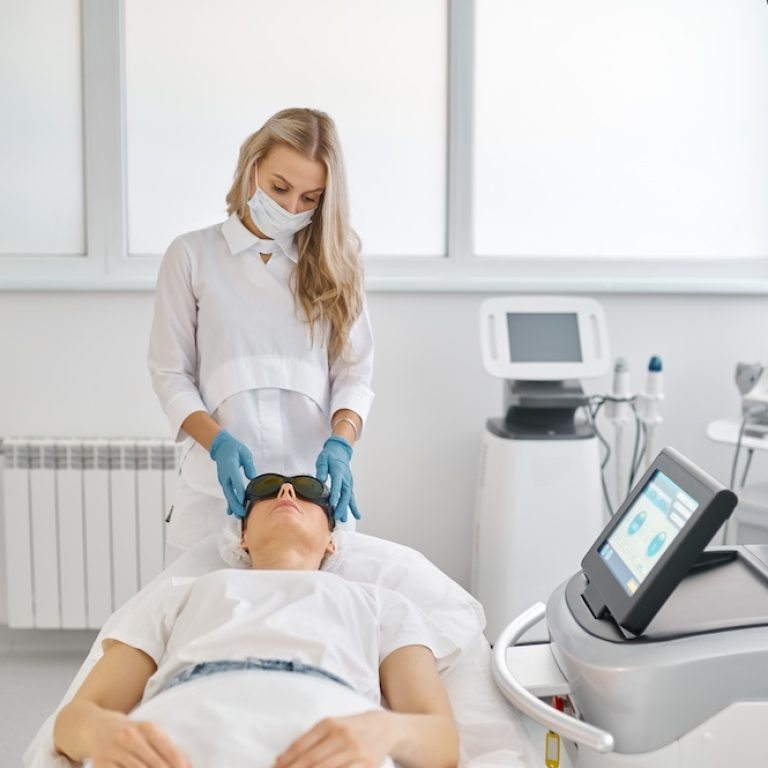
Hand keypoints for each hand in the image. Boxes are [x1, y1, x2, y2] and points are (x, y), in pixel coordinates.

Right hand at [89, 713, 189, 767]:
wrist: (95, 726)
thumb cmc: (129, 731)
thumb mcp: (146, 730)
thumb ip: (163, 745)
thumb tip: (185, 764)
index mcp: (147, 728)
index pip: (168, 749)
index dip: (179, 764)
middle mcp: (130, 737)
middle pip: (155, 764)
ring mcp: (114, 751)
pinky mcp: (101, 764)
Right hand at [209, 430, 256, 517]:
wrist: (221, 447)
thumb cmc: (234, 448)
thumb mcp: (245, 453)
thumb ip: (249, 465)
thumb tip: (253, 477)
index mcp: (230, 466)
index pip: (235, 479)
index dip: (239, 490)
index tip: (243, 500)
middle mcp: (225, 475)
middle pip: (229, 491)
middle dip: (235, 503)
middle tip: (242, 513)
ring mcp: (223, 479)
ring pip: (228, 494)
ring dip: (233, 505)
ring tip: (238, 515)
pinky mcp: (224, 482)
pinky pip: (227, 493)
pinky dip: (230, 502)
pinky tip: (231, 511)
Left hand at [274, 711, 394, 767]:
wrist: (385, 728)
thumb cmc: (352, 727)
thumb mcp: (333, 725)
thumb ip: (311, 739)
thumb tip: (283, 758)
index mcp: (330, 724)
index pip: (302, 745)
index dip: (287, 760)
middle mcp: (342, 736)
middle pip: (311, 760)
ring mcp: (355, 751)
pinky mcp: (366, 765)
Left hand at [315, 436, 358, 522]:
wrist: (340, 450)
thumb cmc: (330, 455)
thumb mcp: (323, 459)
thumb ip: (322, 469)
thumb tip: (320, 479)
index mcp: (338, 471)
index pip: (337, 484)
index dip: (335, 494)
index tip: (332, 503)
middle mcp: (345, 478)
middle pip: (345, 494)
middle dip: (342, 506)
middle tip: (338, 516)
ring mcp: (349, 481)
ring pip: (349, 497)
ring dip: (347, 508)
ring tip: (345, 519)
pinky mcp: (349, 484)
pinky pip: (351, 496)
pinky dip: (353, 506)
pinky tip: (356, 515)